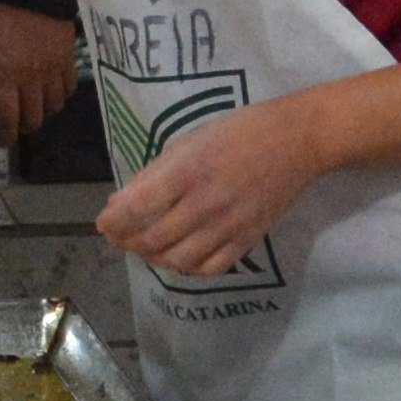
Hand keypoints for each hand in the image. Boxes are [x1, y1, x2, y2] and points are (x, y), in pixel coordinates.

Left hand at [0, 0, 86, 146]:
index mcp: (5, 75)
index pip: (7, 118)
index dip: (4, 135)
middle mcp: (32, 78)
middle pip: (34, 118)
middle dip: (23, 127)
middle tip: (14, 125)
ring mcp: (53, 69)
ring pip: (54, 106)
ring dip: (43, 112)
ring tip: (33, 109)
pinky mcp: (68, 57)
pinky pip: (69, 87)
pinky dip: (60, 95)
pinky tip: (51, 92)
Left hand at [97, 90, 337, 279]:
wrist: (297, 140)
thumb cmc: (237, 132)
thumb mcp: (189, 141)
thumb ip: (153, 175)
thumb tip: (118, 206)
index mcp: (187, 170)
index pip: (136, 209)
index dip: (112, 223)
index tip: (104, 223)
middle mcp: (206, 202)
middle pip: (152, 240)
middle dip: (127, 242)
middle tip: (120, 237)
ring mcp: (229, 225)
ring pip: (177, 261)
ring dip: (153, 258)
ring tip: (147, 247)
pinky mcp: (249, 240)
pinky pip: (210, 269)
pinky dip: (187, 268)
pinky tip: (180, 255)